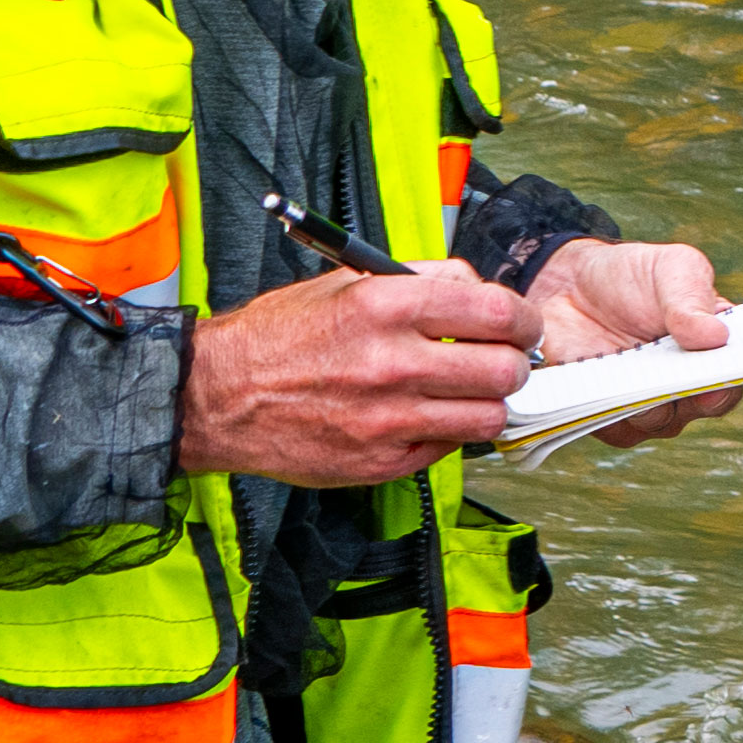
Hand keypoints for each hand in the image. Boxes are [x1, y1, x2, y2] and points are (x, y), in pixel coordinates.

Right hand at [179, 264, 539, 486]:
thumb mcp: (346, 283)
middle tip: (500, 361)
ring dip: (487, 403)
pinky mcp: (382, 461)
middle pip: (505, 370)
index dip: (522, 319)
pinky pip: (449, 447)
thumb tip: (476, 286)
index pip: (498, 311)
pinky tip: (426, 415)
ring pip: (489, 417)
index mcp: (388, 305)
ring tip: (466, 392)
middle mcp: (394, 362)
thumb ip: (420, 282)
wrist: (219, 396)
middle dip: (512, 363)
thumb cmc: (280, 336)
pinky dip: (449, 432)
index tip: (520, 325)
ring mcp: (390, 418)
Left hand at [516, 240, 742, 451]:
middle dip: (710, 389)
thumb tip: (717, 337)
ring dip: (655, 399)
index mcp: (721, 342)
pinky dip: (616, 411)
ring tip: (635, 368)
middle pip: (717, 400)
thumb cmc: (631, 277)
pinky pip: (625, 432)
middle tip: (698, 375)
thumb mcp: (669, 270)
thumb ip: (691, 300)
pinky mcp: (616, 417)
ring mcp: (658, 402)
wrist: (566, 288)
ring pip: (669, 422)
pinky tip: (605, 382)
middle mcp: (695, 379)